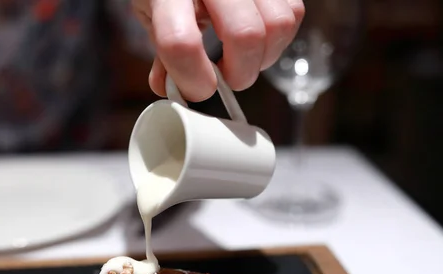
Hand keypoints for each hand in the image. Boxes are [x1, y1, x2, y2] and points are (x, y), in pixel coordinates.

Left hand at [133, 0, 304, 101]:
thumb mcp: (152, 15)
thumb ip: (162, 54)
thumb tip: (172, 89)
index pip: (181, 43)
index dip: (193, 79)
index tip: (199, 89)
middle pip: (245, 34)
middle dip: (240, 74)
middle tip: (228, 79)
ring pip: (277, 24)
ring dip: (264, 57)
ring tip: (243, 59)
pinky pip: (293, 12)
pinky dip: (278, 38)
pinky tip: (258, 40)